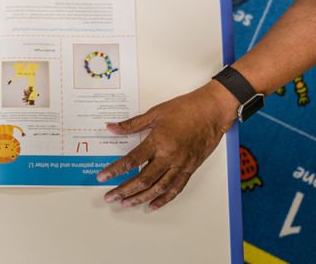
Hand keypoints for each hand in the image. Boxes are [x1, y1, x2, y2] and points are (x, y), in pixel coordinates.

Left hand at [97, 81, 235, 210]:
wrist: (212, 112)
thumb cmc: (185, 109)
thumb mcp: (155, 113)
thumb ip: (132, 124)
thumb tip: (112, 127)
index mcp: (158, 141)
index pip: (132, 161)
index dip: (115, 171)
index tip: (103, 177)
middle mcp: (169, 156)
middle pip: (143, 179)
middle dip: (124, 190)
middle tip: (111, 196)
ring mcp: (180, 165)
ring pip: (158, 188)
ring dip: (141, 198)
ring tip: (126, 203)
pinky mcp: (190, 169)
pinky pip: (175, 189)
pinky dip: (163, 199)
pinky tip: (153, 205)